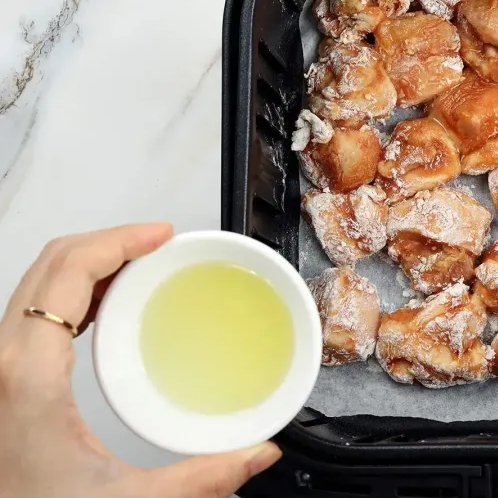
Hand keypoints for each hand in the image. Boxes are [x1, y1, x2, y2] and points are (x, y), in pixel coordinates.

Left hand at [0, 224, 282, 497]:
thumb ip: (202, 479)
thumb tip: (258, 453)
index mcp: (27, 376)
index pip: (68, 270)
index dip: (119, 240)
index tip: (161, 236)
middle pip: (49, 264)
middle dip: (109, 241)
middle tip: (159, 242)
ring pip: (34, 283)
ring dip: (87, 262)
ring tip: (141, 265)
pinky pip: (31, 310)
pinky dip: (69, 291)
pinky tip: (104, 306)